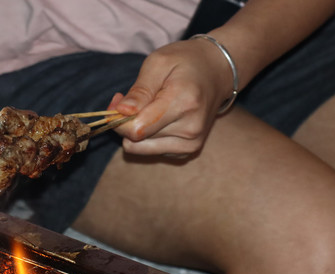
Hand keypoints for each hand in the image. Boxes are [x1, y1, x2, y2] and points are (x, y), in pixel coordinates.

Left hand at [110, 37, 235, 155]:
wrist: (217, 71)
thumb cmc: (185, 62)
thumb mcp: (158, 63)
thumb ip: (139, 91)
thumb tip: (120, 113)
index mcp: (183, 103)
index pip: (136, 129)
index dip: (118, 118)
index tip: (118, 100)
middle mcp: (190, 129)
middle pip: (136, 140)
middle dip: (125, 122)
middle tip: (131, 100)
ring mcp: (191, 143)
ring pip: (140, 148)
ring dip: (136, 130)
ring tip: (147, 107)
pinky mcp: (189, 150)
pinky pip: (151, 150)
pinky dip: (148, 136)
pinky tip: (157, 118)